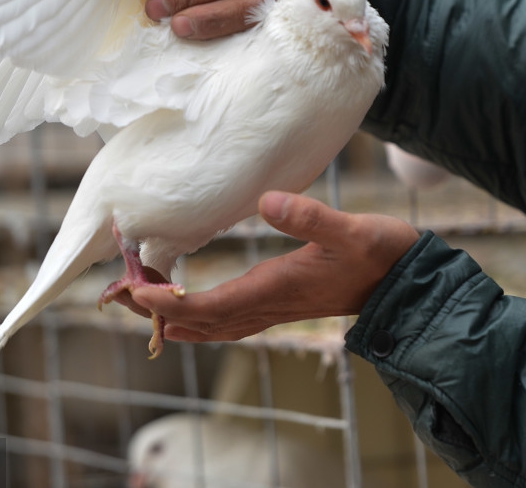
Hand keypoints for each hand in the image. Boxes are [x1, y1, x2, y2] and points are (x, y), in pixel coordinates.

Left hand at [127, 192, 420, 342]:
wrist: (406, 282)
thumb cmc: (381, 252)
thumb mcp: (350, 229)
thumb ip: (309, 217)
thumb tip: (266, 200)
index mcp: (277, 287)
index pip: (208, 306)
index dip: (168, 303)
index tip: (135, 290)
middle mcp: (271, 304)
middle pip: (202, 322)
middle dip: (159, 314)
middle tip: (119, 297)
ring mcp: (278, 307)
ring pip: (216, 325)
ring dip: (177, 319)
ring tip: (143, 305)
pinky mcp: (285, 302)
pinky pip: (233, 321)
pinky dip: (204, 319)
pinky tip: (192, 314)